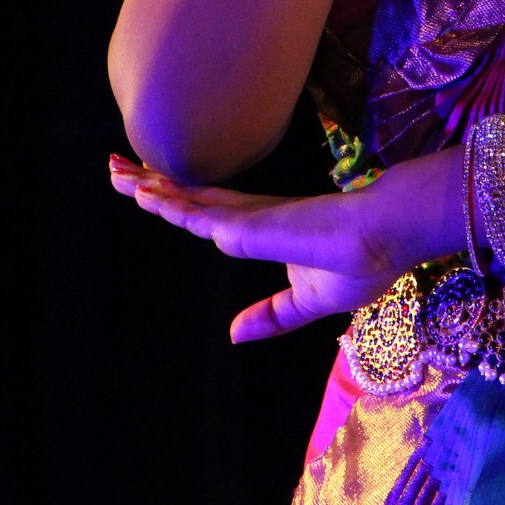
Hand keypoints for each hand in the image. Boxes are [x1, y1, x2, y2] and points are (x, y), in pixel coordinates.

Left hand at [109, 156, 401, 340]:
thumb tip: (233, 335)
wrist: (390, 235)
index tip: (143, 186)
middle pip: (190, 196)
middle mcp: (251, 215)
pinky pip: (203, 213)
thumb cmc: (363, 261)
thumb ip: (273, 316)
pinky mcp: (254, 221)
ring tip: (116, 173)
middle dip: (151, 184)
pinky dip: (171, 203)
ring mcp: (250, 215)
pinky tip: (146, 195)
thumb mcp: (309, 302)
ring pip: (188, 199)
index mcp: (263, 226)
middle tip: (114, 169)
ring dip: (149, 187)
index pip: (208, 210)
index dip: (176, 199)